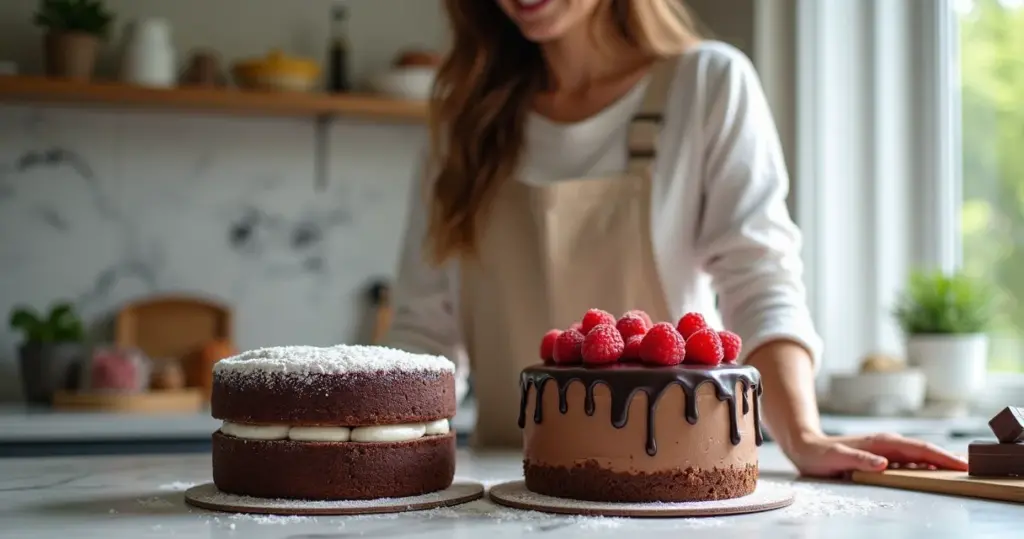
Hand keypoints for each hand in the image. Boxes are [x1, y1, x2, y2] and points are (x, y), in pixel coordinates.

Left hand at [787, 432, 968, 477]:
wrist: (805, 447)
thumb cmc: (819, 454)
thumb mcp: (837, 458)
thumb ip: (859, 460)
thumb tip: (883, 463)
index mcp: (882, 442)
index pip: (919, 449)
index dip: (941, 457)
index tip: (961, 464)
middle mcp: (888, 443)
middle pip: (925, 451)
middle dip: (948, 458)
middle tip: (971, 469)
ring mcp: (886, 449)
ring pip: (920, 455)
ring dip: (939, 462)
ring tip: (960, 471)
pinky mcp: (882, 456)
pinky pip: (910, 460)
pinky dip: (925, 465)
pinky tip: (934, 472)